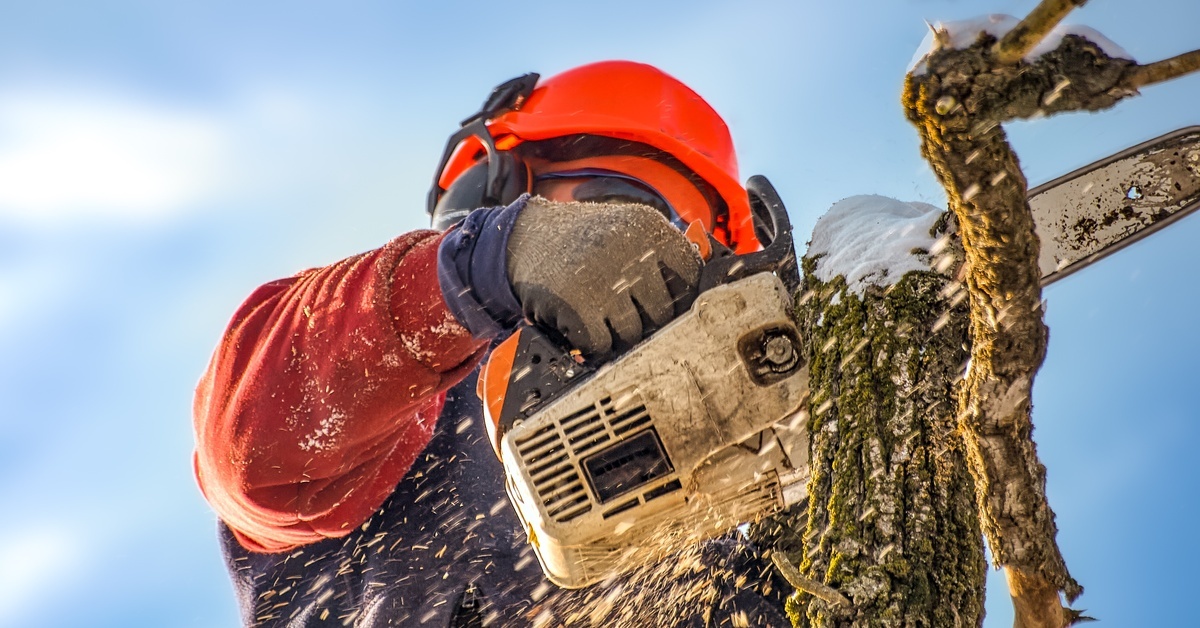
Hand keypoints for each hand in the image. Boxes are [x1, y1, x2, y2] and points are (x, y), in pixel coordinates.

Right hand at [506, 198, 700, 359]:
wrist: (522, 238)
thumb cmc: (582, 242)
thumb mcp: (626, 230)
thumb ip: (662, 256)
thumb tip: (698, 299)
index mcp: (648, 228)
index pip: (690, 277)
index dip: (680, 298)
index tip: (667, 304)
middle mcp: (629, 250)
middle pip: (664, 311)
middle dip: (646, 319)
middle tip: (623, 311)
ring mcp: (603, 278)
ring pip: (634, 333)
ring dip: (616, 333)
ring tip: (599, 313)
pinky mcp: (577, 305)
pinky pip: (602, 344)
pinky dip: (591, 342)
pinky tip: (581, 322)